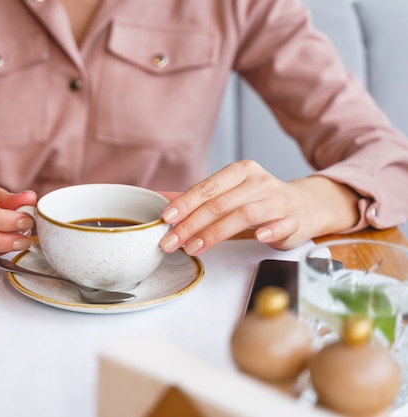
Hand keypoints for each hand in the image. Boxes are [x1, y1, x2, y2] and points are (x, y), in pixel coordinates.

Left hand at [159, 160, 359, 255]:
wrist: (305, 206)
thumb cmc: (260, 201)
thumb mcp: (228, 194)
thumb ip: (196, 198)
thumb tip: (160, 198)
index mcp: (240, 172)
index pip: (206, 188)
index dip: (184, 204)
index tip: (165, 219)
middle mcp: (259, 183)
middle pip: (219, 204)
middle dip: (190, 225)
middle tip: (171, 242)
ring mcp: (277, 201)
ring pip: (243, 215)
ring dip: (215, 233)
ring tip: (193, 248)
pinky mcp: (294, 220)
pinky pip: (280, 224)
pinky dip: (268, 231)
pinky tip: (256, 237)